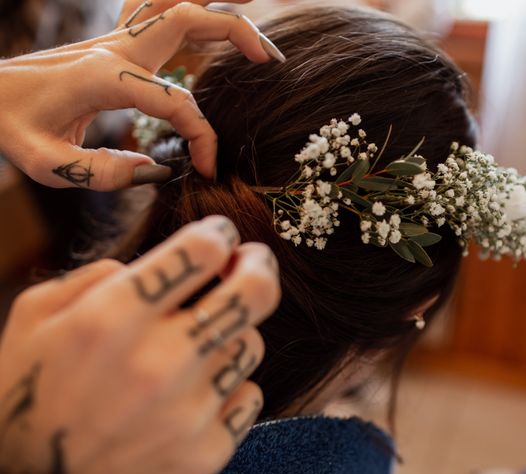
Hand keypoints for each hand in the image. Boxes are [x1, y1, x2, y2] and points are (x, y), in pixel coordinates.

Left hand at [0, 1, 284, 189]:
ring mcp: (115, 40)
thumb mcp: (47, 164)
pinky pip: (159, 14)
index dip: (203, 139)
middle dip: (237, 34)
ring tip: (253, 22)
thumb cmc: (9, 124)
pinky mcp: (114, 45)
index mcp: (104, 77)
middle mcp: (116, 50)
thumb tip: (156, 173)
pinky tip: (211, 29)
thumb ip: (105, 173)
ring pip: (176, 5)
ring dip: (217, 9)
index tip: (207, 170)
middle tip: (270, 62)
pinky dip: (192, 12)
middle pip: (188, 18)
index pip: (177, 104)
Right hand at [0, 216, 280, 473]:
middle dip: (260, 265)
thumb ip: (94, 276)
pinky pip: (249, 395)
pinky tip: (201, 389)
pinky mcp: (205, 452)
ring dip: (232, 332)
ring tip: (202, 340)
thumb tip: (150, 264)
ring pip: (251, 344)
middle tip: (253, 260)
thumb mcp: (34, 316)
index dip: (219, 232)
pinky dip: (231, 386)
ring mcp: (187, 412)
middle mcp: (158, 362)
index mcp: (112, 319)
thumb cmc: (27, 393)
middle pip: (254, 293)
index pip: (201, 250)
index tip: (219, 234)